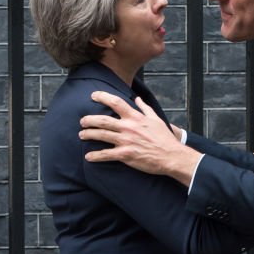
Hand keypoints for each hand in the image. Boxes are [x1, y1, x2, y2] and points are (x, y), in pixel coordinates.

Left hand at [79, 91, 202, 184]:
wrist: (171, 156)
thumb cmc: (164, 138)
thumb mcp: (156, 119)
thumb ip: (145, 108)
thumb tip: (138, 98)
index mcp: (135, 117)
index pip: (115, 102)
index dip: (102, 97)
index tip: (93, 96)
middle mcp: (128, 127)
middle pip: (102, 120)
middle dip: (89, 120)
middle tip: (82, 121)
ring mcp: (126, 141)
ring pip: (101, 135)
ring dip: (88, 134)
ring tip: (81, 135)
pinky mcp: (125, 154)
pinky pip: (106, 154)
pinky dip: (95, 156)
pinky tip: (88, 157)